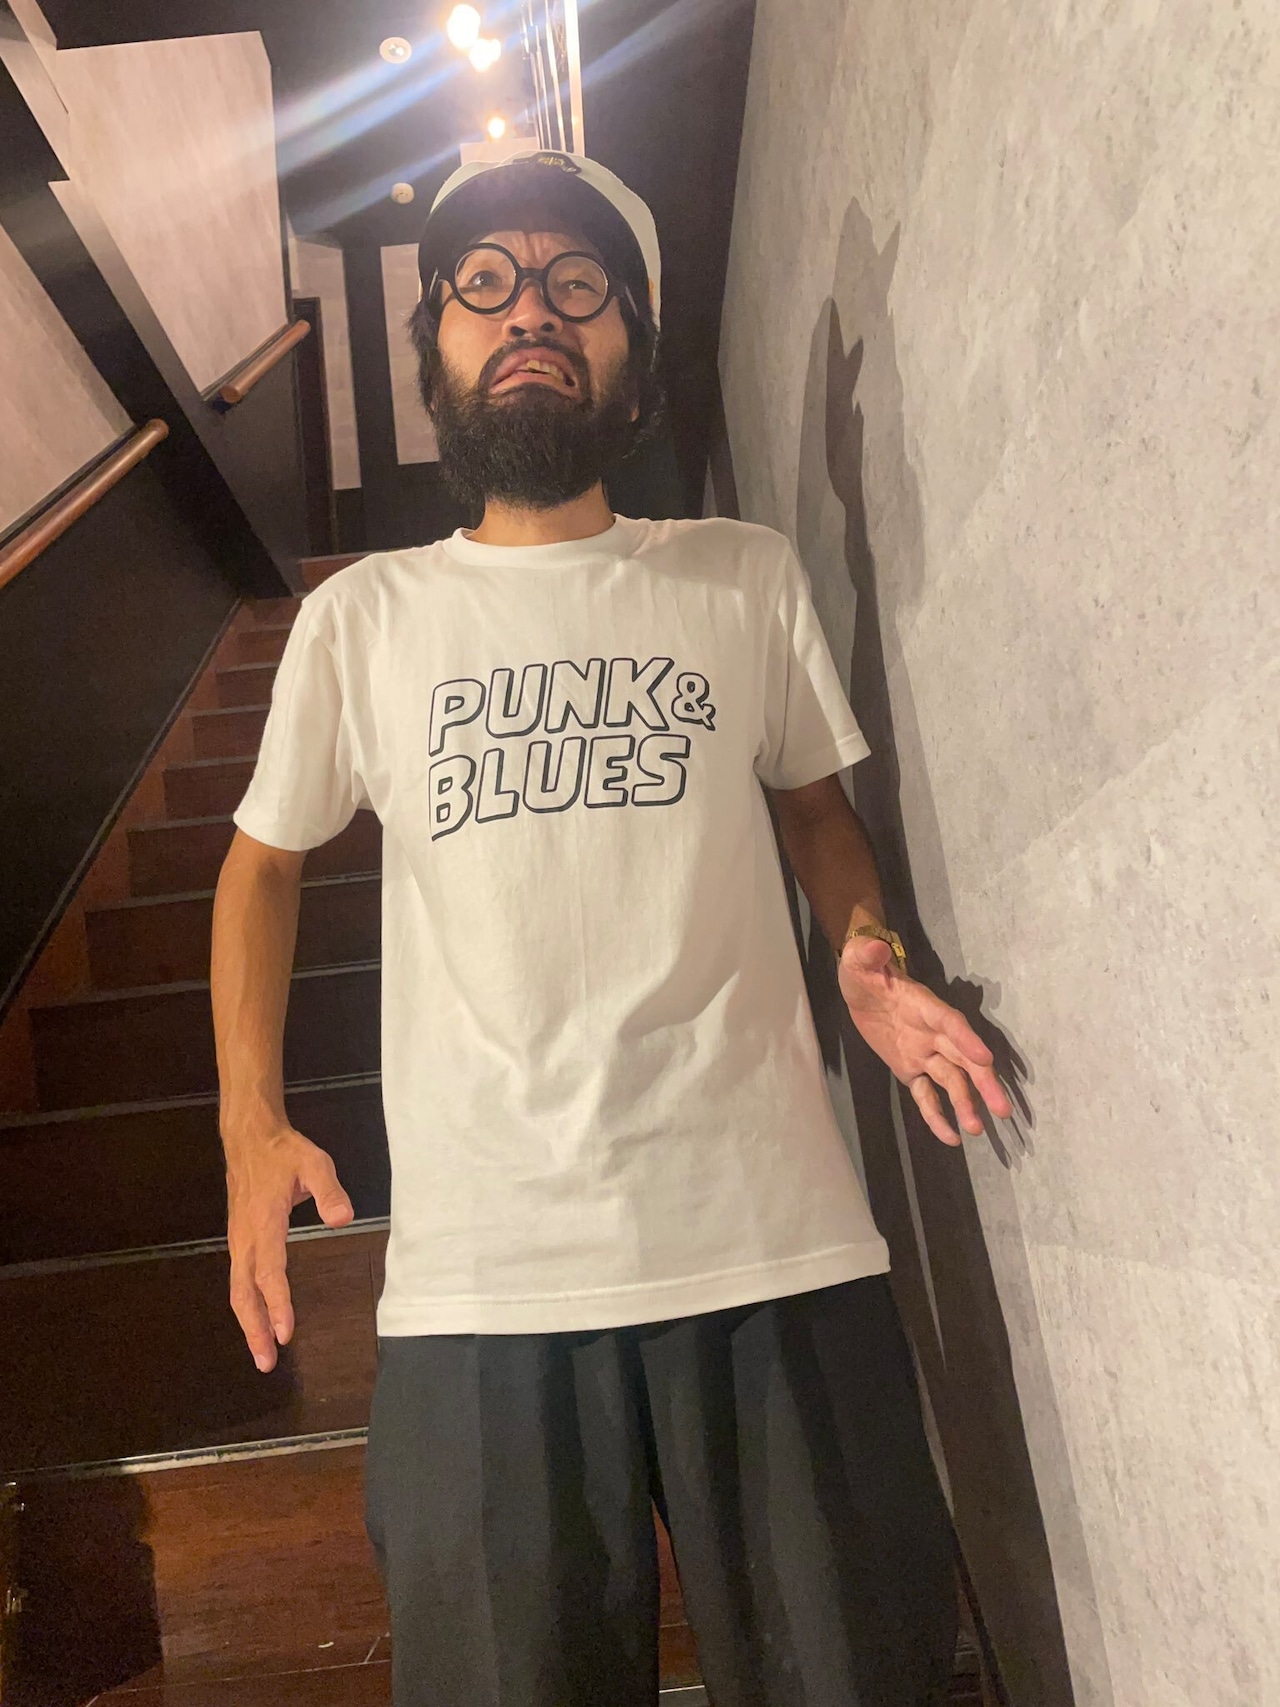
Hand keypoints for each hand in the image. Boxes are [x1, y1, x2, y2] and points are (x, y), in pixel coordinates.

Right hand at [225, 1121, 354, 1371]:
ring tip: (261, 1352)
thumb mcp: (315, 1163)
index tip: (286, 1333)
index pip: (269, 1273)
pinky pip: (239, 1279)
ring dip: (248, 1322)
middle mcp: (245, 1238)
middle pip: (244, 1294)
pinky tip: (258, 1317)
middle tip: (267, 1363)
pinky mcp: (239, 1238)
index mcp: (264, 1224)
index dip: (277, 1305)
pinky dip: (246, 1304)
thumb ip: (329, 1191)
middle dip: (254, 1330)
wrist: (248, 1137)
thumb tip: (342, 1219)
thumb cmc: (283, 1151)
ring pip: (238, 1289)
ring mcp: (238, 1239)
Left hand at [838, 935, 1012, 1144]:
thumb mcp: (858, 958)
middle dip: (983, 1082)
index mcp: (925, 1006)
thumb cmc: (864, 968)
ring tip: (977, 1130)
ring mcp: (924, 1053)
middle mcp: (932, 1033)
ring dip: (965, 1104)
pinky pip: (927, 1096)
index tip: (985, 1057)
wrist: (861, 985)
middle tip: (1002, 1108)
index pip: (949, 1023)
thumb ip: (866, 955)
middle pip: (963, 1059)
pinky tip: (951, 1138)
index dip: (966, 1039)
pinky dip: (937, 1116)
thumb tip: (874, 948)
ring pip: (951, 1081)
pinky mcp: (911, 1070)